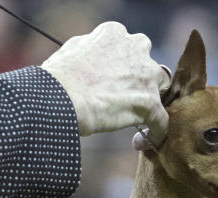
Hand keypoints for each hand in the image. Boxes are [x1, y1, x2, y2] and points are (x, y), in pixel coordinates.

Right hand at [40, 21, 171, 142]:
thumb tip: (88, 58)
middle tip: (123, 97)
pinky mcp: (148, 103)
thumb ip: (88, 49)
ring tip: (136, 119)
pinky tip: (141, 142)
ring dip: (150, 101)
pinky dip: (154, 131)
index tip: (112, 80)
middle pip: (148, 65)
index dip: (121, 65)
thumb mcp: (71, 51)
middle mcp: (135, 49)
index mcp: (114, 34)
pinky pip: (161, 120)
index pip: (128, 47)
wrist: (58, 100)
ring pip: (160, 88)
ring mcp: (145, 76)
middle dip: (139, 80)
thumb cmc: (56, 80)